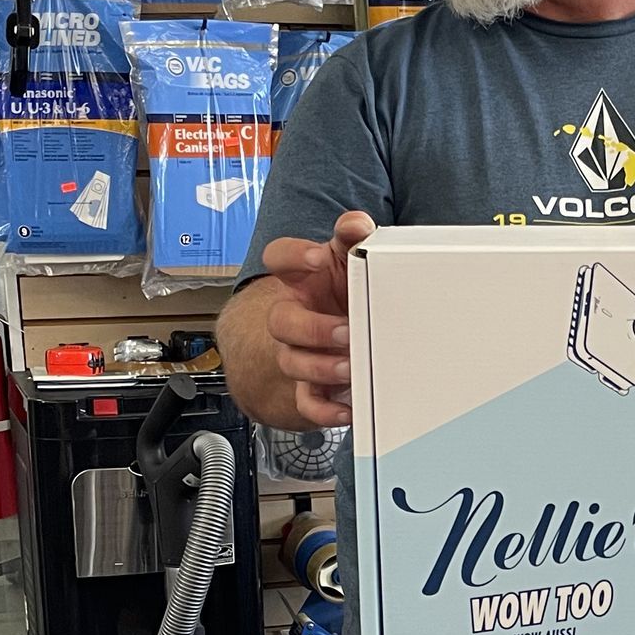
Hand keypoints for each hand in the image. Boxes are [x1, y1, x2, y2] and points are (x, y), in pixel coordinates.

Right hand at [262, 208, 373, 427]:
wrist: (345, 336)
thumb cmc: (346, 293)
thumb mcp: (352, 261)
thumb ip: (354, 237)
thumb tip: (356, 223)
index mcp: (302, 279)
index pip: (278, 258)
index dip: (292, 257)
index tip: (317, 259)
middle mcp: (295, 314)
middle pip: (280, 321)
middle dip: (313, 328)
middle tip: (347, 330)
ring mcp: (300, 351)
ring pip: (291, 361)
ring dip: (321, 366)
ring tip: (351, 366)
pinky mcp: (312, 385)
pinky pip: (307, 403)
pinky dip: (325, 410)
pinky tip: (347, 407)